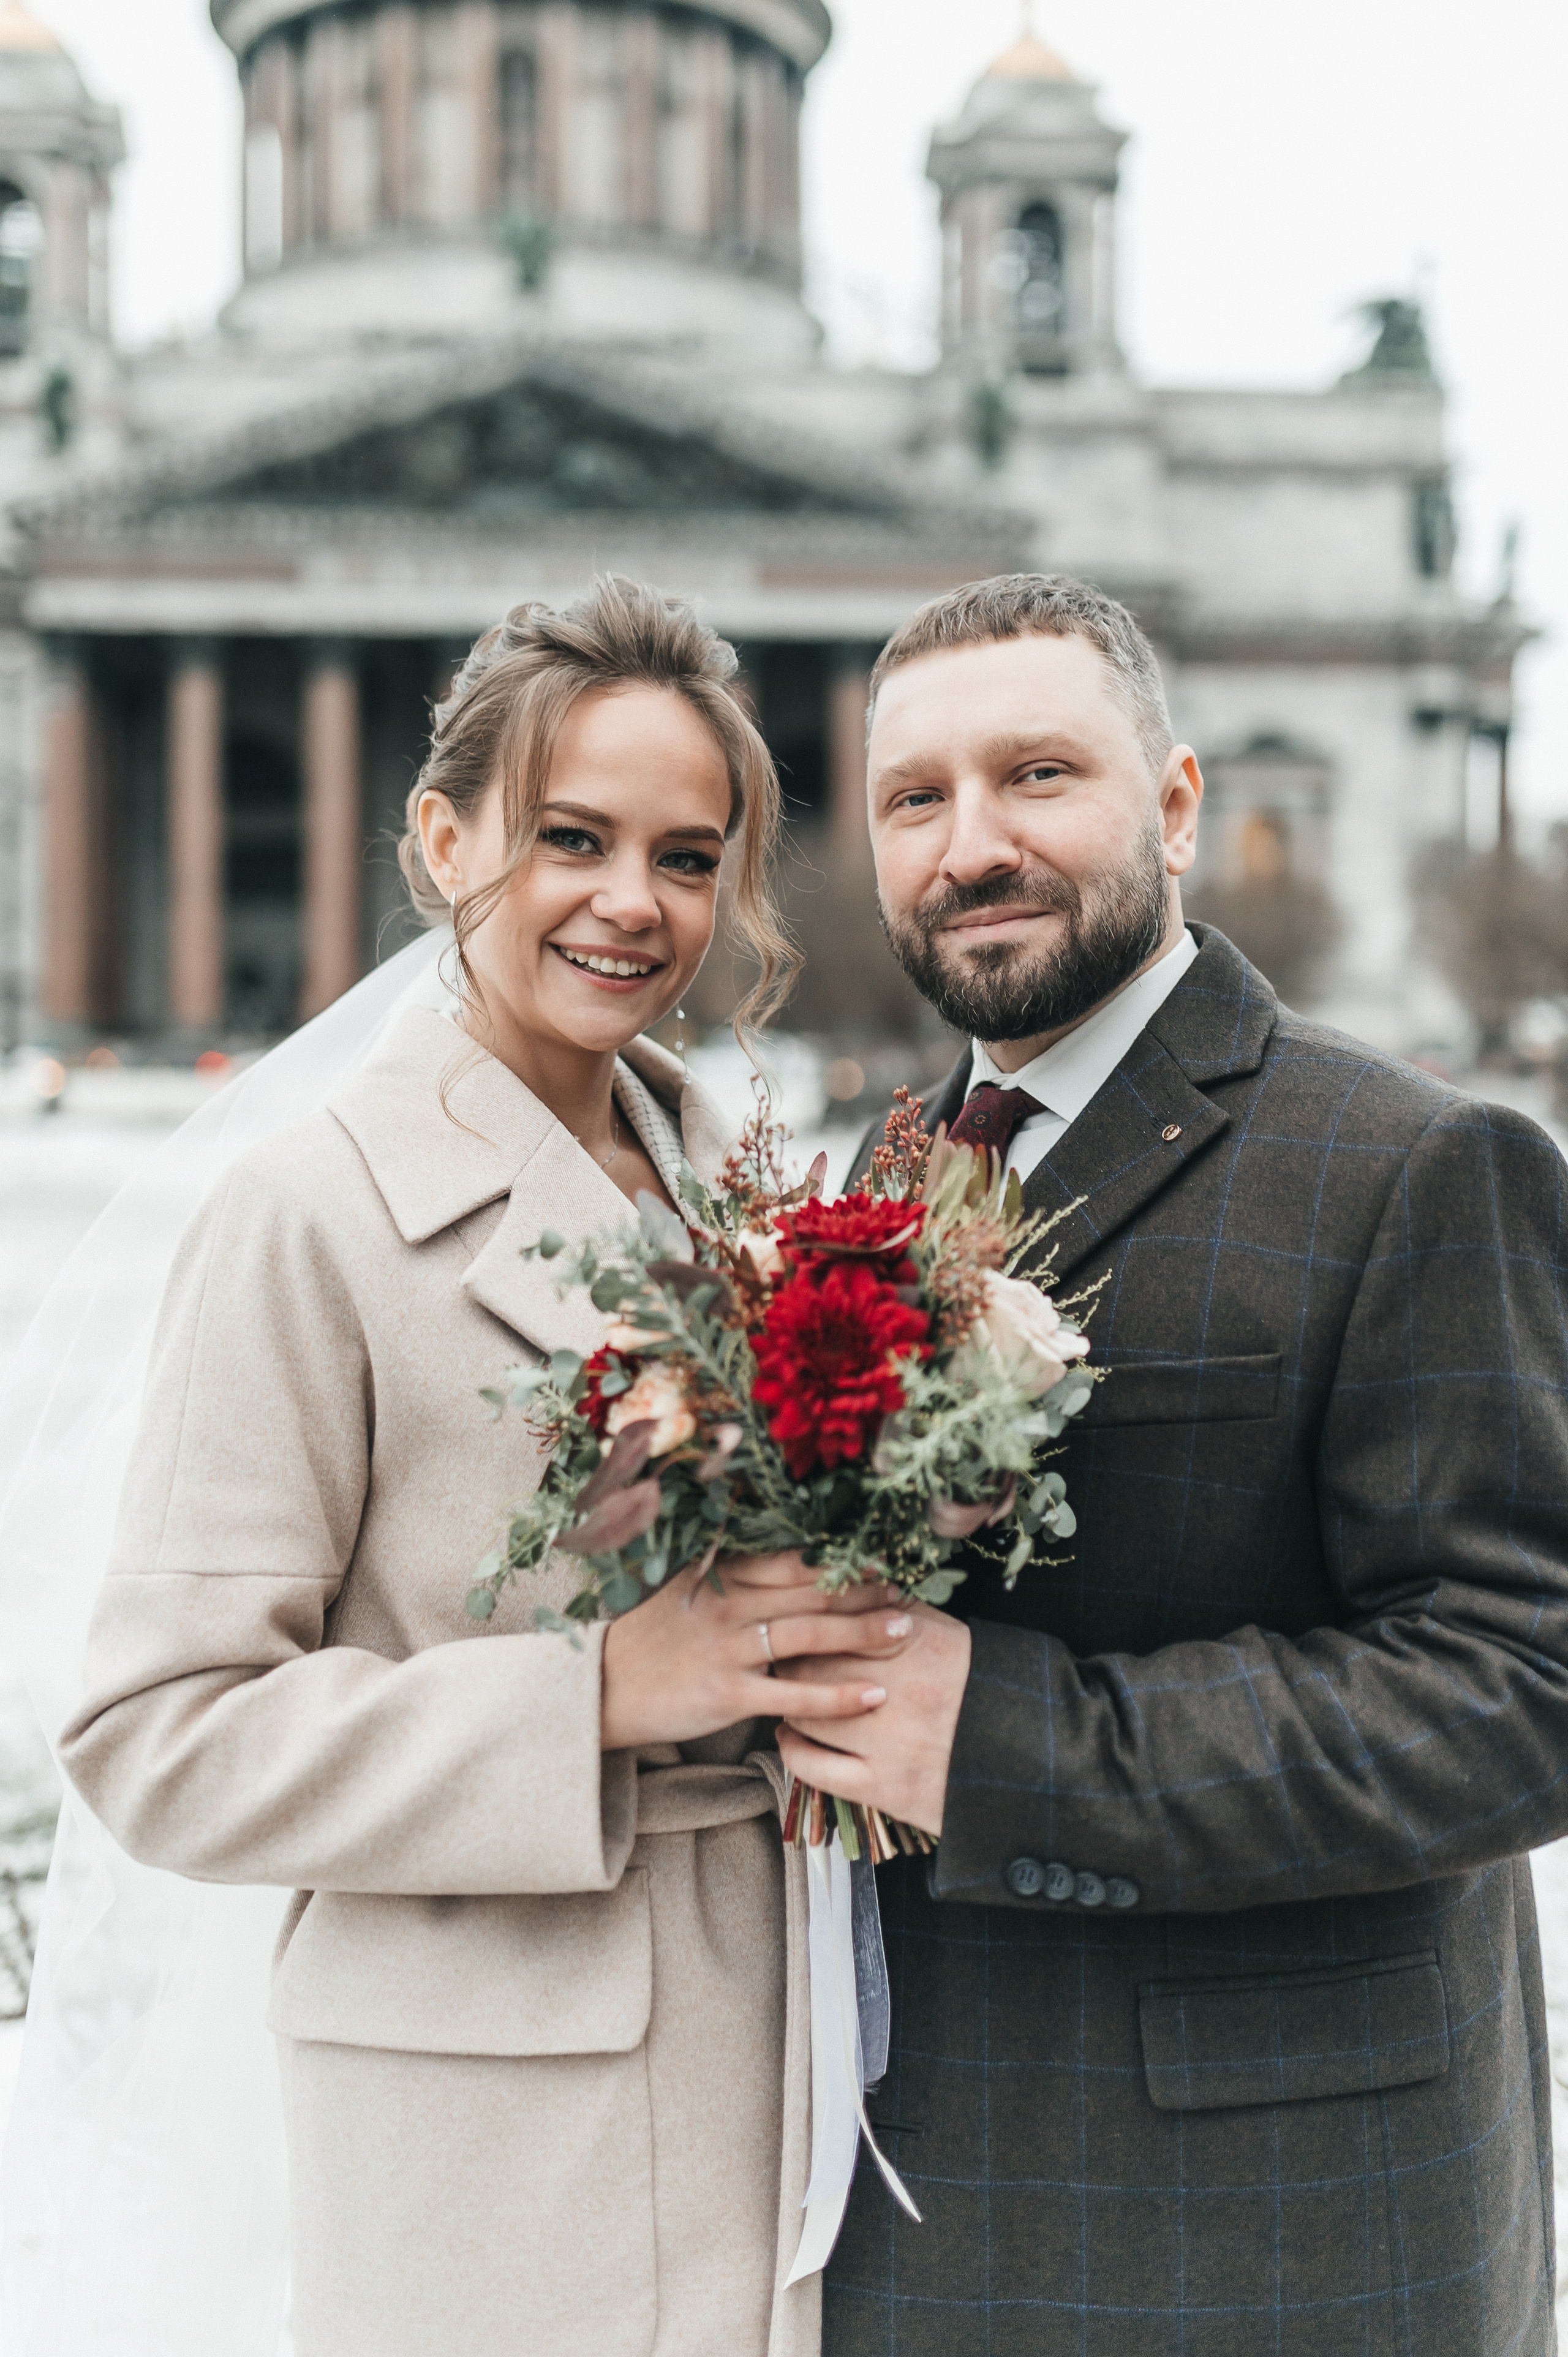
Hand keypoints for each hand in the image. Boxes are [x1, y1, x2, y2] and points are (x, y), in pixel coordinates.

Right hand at [599, 1550, 914, 1751]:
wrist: (601, 1687)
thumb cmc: (649, 1639)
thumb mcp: (686, 1591)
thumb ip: (732, 1574)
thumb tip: (785, 1559)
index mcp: (721, 1576)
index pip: (792, 1560)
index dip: (839, 1558)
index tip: (880, 1555)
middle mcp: (729, 1606)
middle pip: (810, 1592)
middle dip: (863, 1589)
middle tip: (907, 1587)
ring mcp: (728, 1650)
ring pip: (809, 1636)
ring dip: (862, 1633)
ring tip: (904, 1631)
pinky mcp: (728, 1695)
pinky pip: (793, 1696)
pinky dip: (837, 1697)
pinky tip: (873, 1695)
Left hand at [774, 1603, 971, 1835]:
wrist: (1028, 1762)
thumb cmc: (982, 1690)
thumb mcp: (951, 1638)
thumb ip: (902, 1611)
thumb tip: (855, 1585)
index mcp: (921, 1645)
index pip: (839, 1622)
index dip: (810, 1621)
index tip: (797, 1622)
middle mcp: (903, 1690)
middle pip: (815, 1664)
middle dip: (794, 1659)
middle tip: (783, 1656)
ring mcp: (891, 1742)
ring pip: (808, 1712)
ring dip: (791, 1701)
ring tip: (789, 1693)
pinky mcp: (886, 1788)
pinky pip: (815, 1766)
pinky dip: (793, 1748)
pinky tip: (790, 1736)